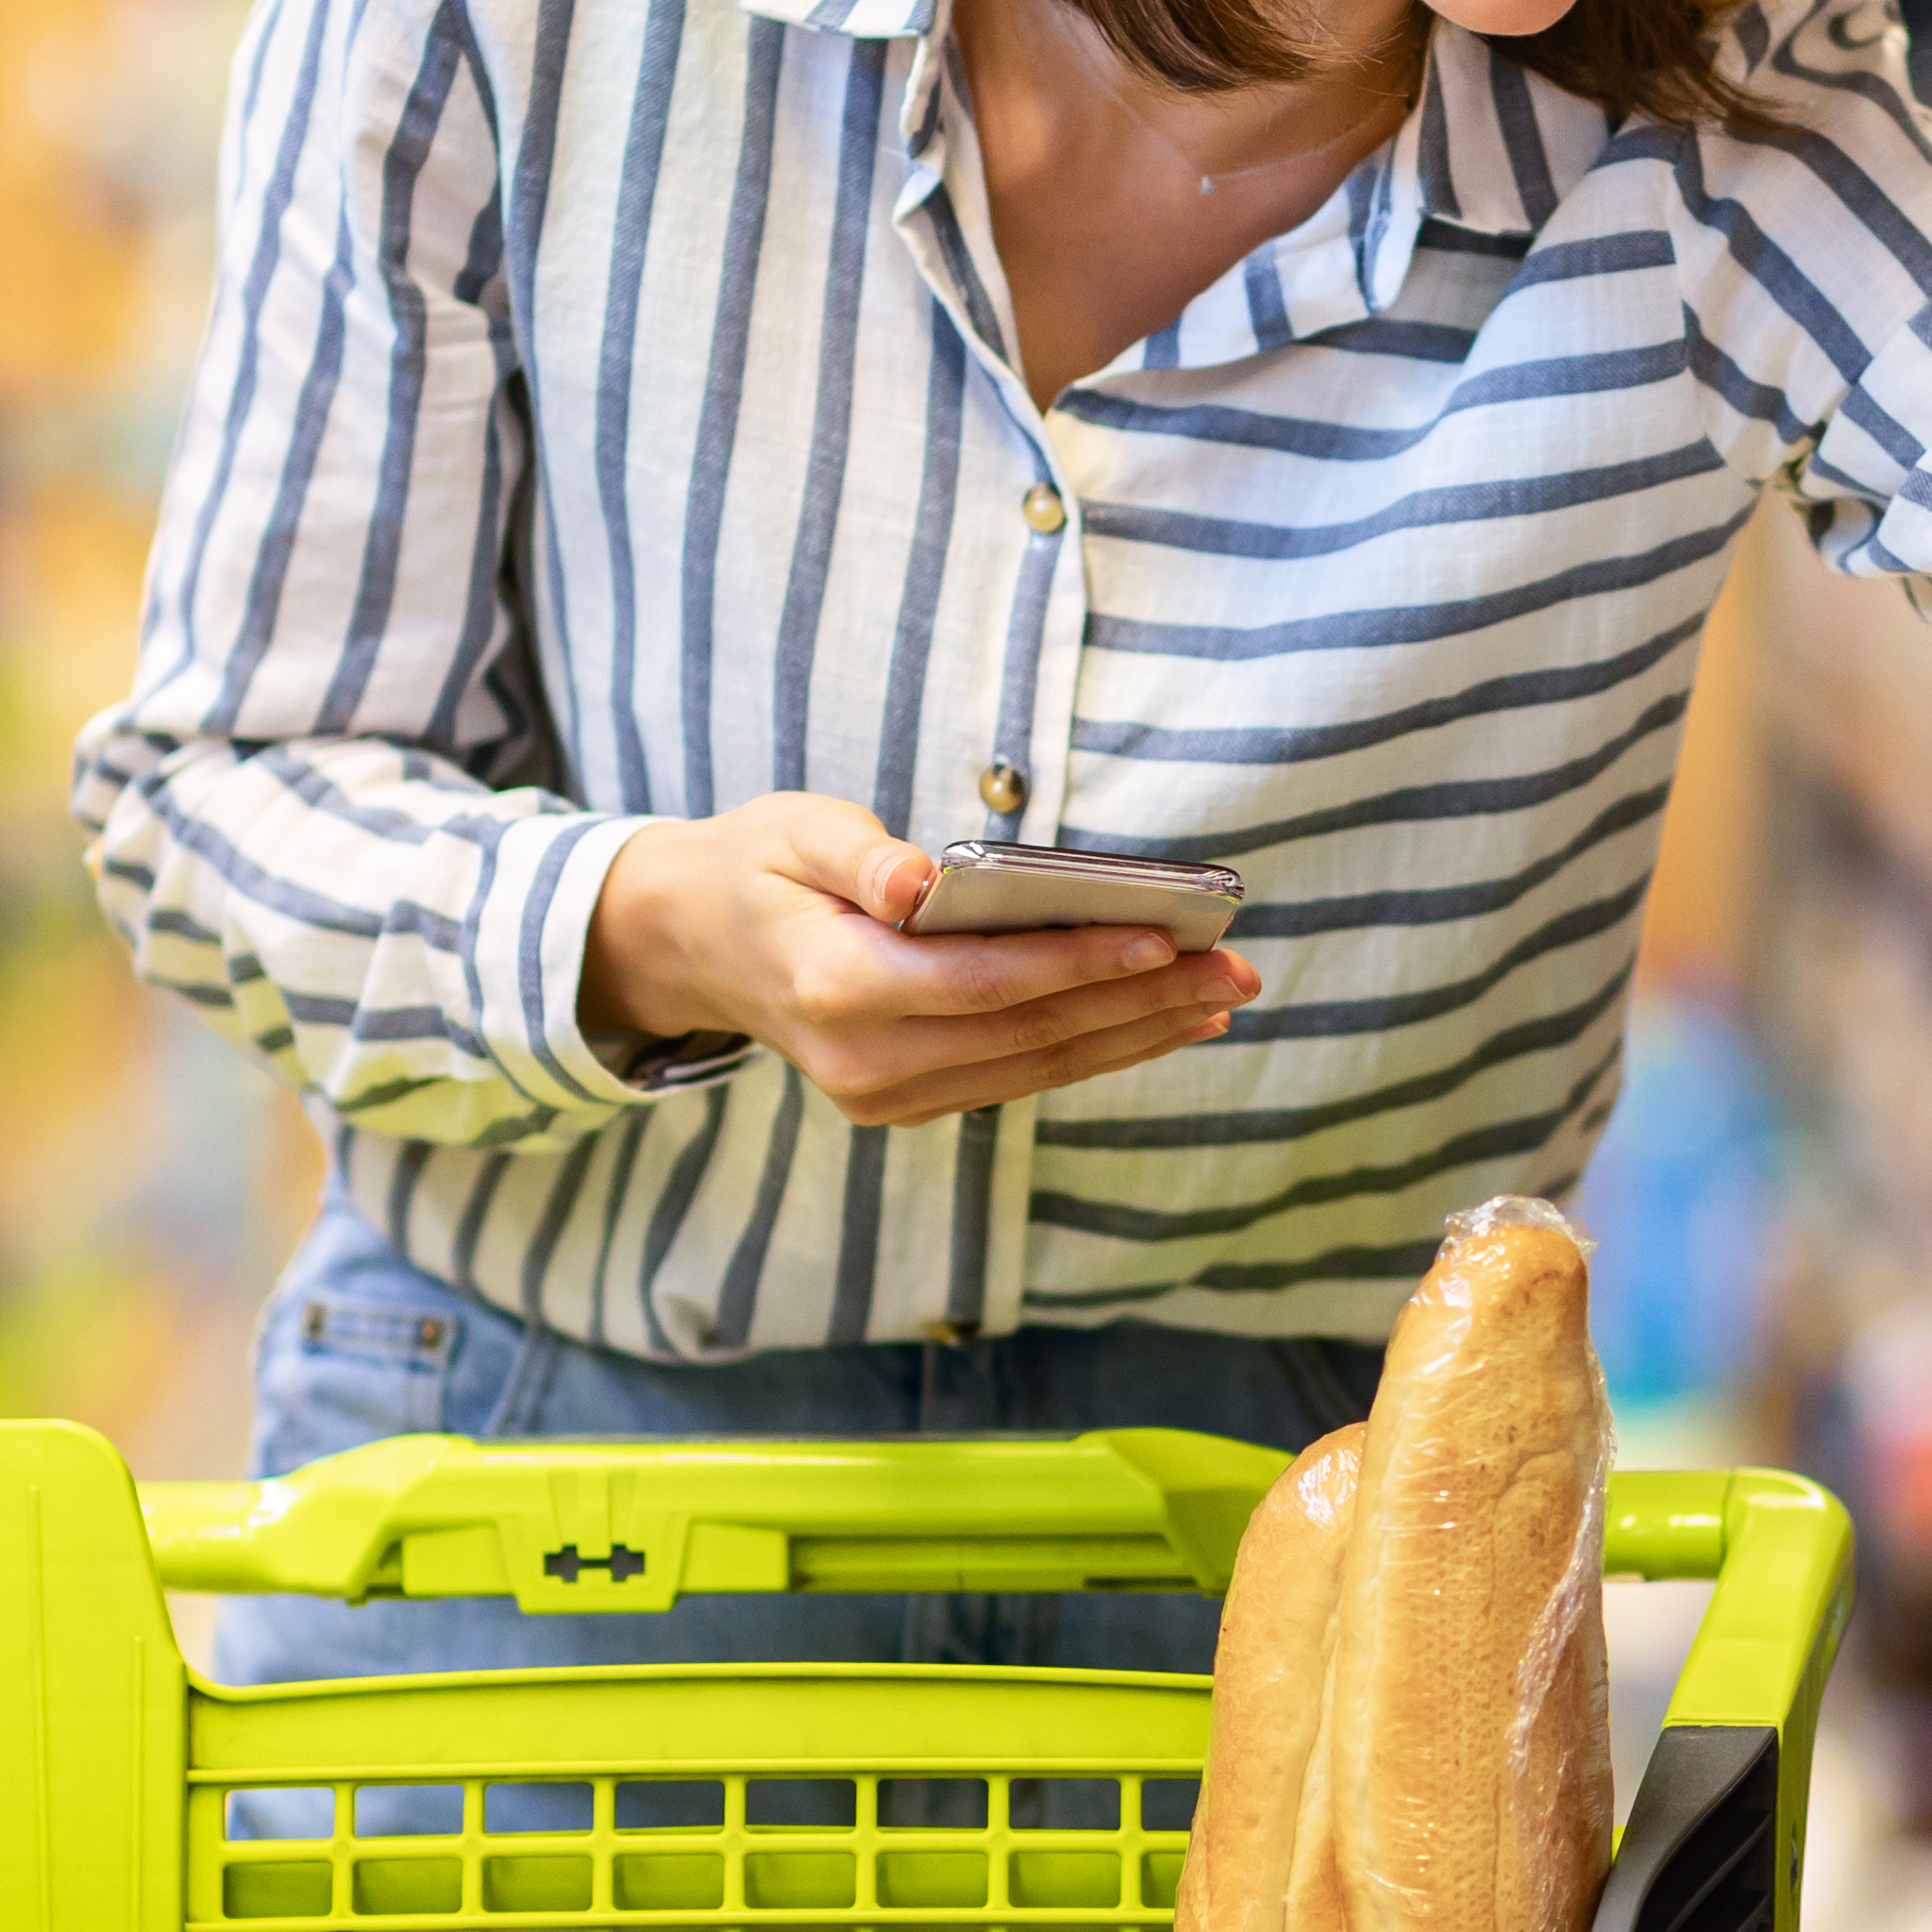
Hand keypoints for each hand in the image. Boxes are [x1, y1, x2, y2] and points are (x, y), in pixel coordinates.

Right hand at [585, 796, 1258, 1130]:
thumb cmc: (760, 868)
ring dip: (1138, 1033)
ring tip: (1222, 995)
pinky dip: (1097, 1048)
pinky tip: (1164, 1020)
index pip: (984, 983)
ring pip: (1037, 1066)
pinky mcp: (908, 1101)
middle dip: (1141, 1000)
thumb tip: (919, 884)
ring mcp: (887, 1094)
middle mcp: (865, 1061)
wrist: (696, 944)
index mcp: (835, 986)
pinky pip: (1020, 1075)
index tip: (1166, 938)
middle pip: (1030, 1033)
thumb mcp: (794, 830)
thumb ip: (861, 856)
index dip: (1080, 964)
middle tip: (1235, 968)